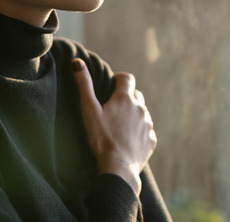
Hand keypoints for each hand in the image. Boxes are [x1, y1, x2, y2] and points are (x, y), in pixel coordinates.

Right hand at [72, 59, 156, 194]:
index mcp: (125, 99)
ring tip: (120, 126)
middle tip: (113, 108)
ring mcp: (148, 124)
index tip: (112, 85)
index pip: (127, 78)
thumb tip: (77, 63)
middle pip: (136, 95)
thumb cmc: (101, 138)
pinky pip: (147, 131)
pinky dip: (139, 132)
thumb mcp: (89, 110)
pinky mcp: (151, 140)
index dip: (119, 79)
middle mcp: (140, 108)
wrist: (118, 167)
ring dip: (133, 115)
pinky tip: (128, 140)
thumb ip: (84, 85)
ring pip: (142, 113)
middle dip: (127, 97)